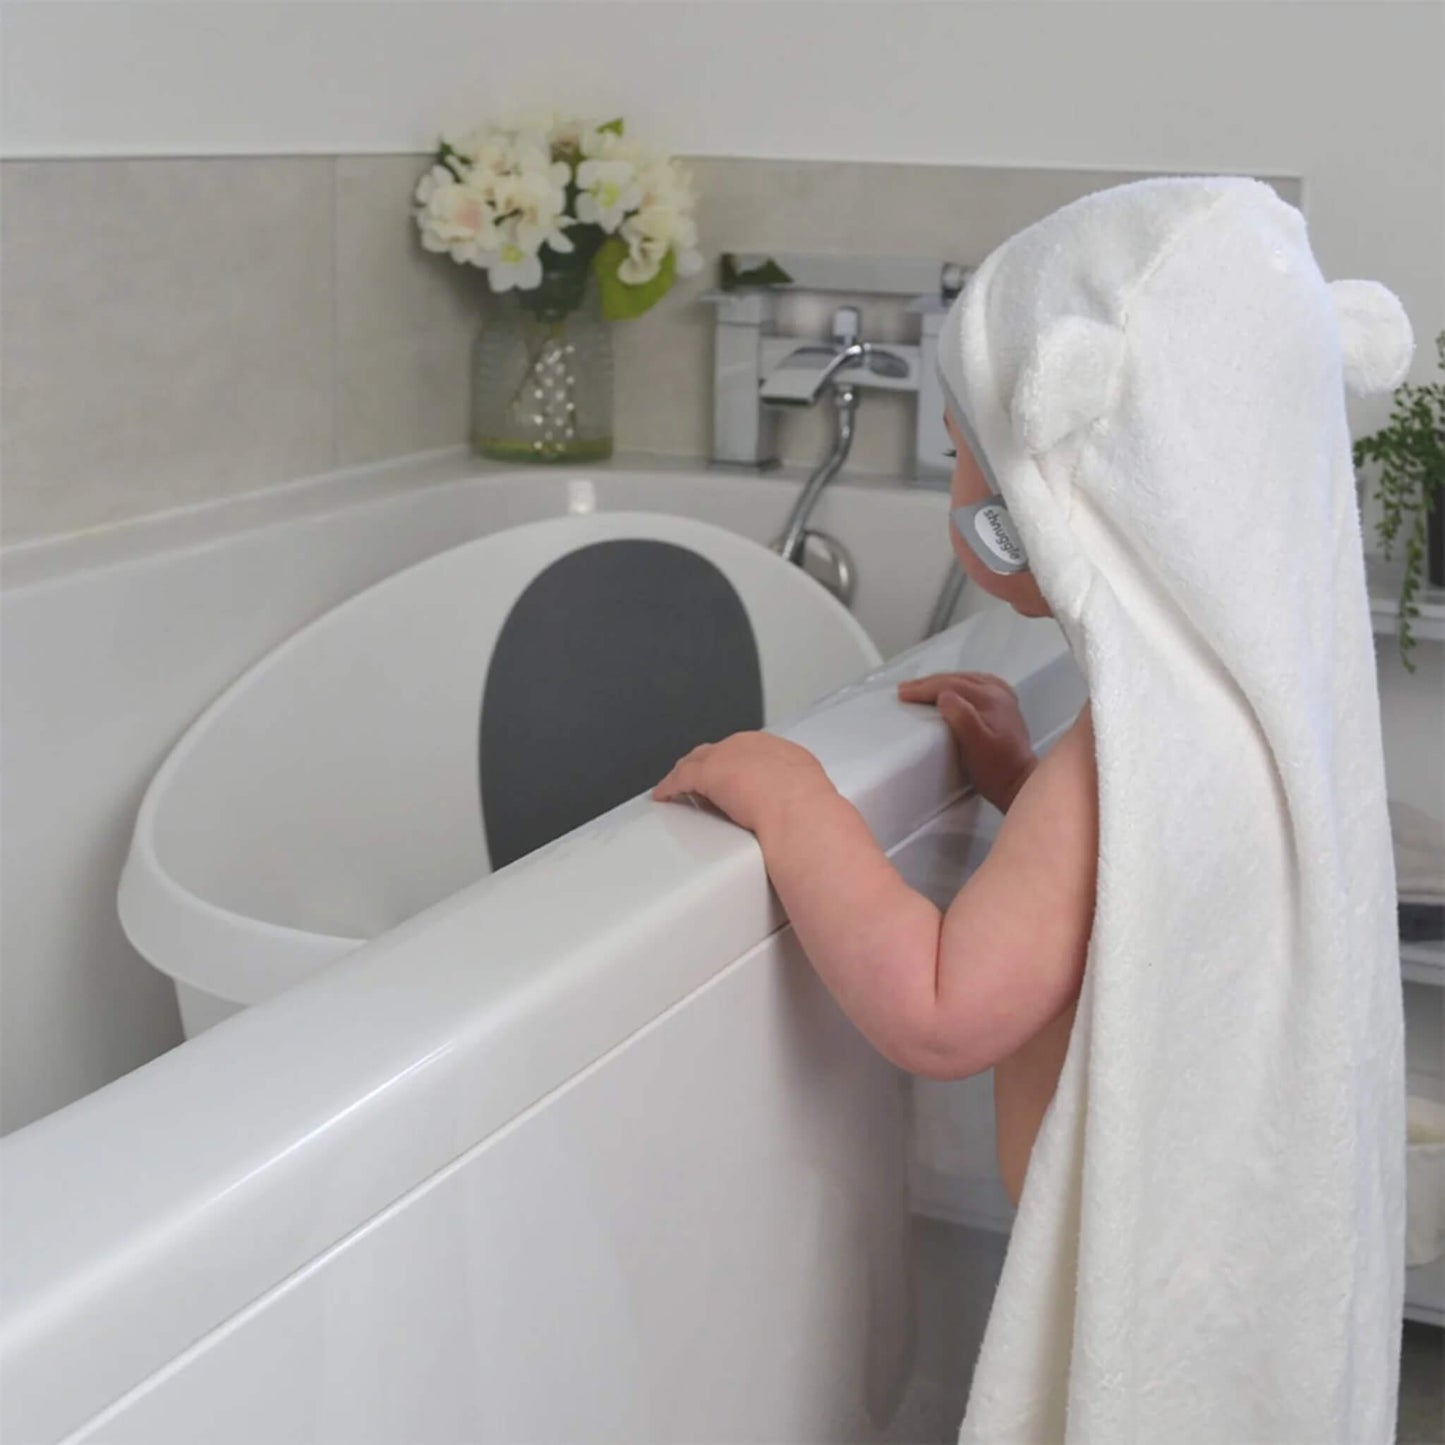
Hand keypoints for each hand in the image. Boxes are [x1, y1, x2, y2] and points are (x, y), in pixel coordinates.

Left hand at [651, 732, 831, 835]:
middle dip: (708, 767)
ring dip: (686, 775)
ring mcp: (727, 756)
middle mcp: (750, 745)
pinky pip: (680, 778)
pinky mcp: (707, 773)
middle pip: (718, 753)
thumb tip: (792, 811)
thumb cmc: (810, 811)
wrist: (799, 812)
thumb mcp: (807, 794)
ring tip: (679, 789)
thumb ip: (793, 795)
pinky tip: (663, 796)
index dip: (733, 767)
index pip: (746, 753)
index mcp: (777, 749)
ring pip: (696, 762)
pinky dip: (669, 787)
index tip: (729, 782)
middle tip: (699, 786)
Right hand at [896, 672, 1036, 811]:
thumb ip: (961, 716)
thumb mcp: (976, 745)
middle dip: (929, 683)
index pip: (949, 685)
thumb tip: (944, 696)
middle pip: (957, 679)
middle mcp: (997, 691)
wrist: (1020, 782)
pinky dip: (960, 685)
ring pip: (967, 680)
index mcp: (988, 697)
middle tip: (905, 689)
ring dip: (942, 682)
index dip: (923, 688)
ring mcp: (1003, 697)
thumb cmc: (994, 768)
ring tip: (922, 688)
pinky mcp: (1005, 706)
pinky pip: (978, 685)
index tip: (902, 694)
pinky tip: (954, 689)